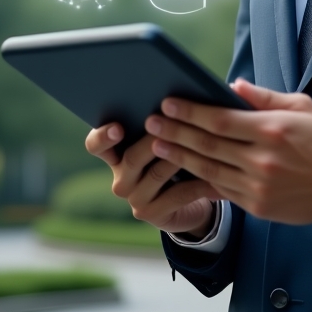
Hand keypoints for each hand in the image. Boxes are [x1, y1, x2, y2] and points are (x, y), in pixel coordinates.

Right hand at [85, 123, 218, 236]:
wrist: (189, 202)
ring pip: (156, 173)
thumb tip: (178, 96)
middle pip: (130, 158)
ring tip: (200, 142)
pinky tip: (216, 173)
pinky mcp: (153, 215)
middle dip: (153, 139)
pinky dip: (199, 181)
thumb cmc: (177, 158)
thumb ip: (163, 122)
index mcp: (116, 154)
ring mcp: (134, 198)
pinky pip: (177, 194)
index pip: (95, 145)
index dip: (102, 136)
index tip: (117, 128)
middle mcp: (120, 178)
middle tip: (170, 123)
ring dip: (180, 155)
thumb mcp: (166, 140)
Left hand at [144, 79, 311, 225]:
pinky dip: (200, 180)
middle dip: (176, 132)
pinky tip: (183, 171)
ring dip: (180, 157)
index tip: (168, 103)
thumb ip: (264, 98)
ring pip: (210, 169)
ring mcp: (258, 186)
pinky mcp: (258, 206)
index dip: (191, 112)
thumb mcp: (301, 107)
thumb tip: (232, 86)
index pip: (220, 119)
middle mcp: (262, 159)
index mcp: (271, 130)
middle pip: (208, 144)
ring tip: (157, 146)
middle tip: (151, 122)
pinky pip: (222, 190)